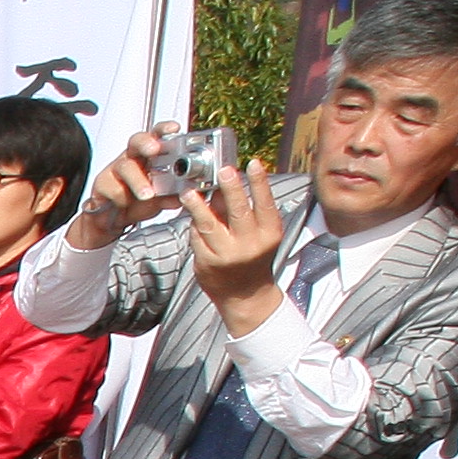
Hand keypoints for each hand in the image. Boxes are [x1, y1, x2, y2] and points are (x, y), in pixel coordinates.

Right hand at [74, 129, 174, 244]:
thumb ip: (174, 194)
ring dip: (138, 181)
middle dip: (146, 143)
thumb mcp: (160, 199)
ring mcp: (115, 170)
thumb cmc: (136, 203)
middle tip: (155, 149)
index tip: (175, 128)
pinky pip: (113, 188)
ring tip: (147, 194)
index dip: (164, 129)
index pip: (156, 136)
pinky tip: (126, 204)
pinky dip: (122, 198)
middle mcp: (132, 158)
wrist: (112, 222)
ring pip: (125, 167)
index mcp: (148, 157)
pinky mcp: (102, 185)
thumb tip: (189, 191)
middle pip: (137, 141)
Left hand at [185, 161, 293, 333]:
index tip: (254, 163)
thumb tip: (226, 185)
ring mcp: (226, 255)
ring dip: (197, 205)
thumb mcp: (260, 235)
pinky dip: (193, 224)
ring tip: (189, 192)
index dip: (260, 182)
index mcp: (268, 234)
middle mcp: (249, 245)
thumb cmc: (253, 258)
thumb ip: (246, 211)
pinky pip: (197, 237)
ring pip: (209, 224)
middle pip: (238, 211)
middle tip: (223, 170)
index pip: (265, 203)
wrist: (245, 296)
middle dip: (230, 188)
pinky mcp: (207, 263)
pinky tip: (190, 213)